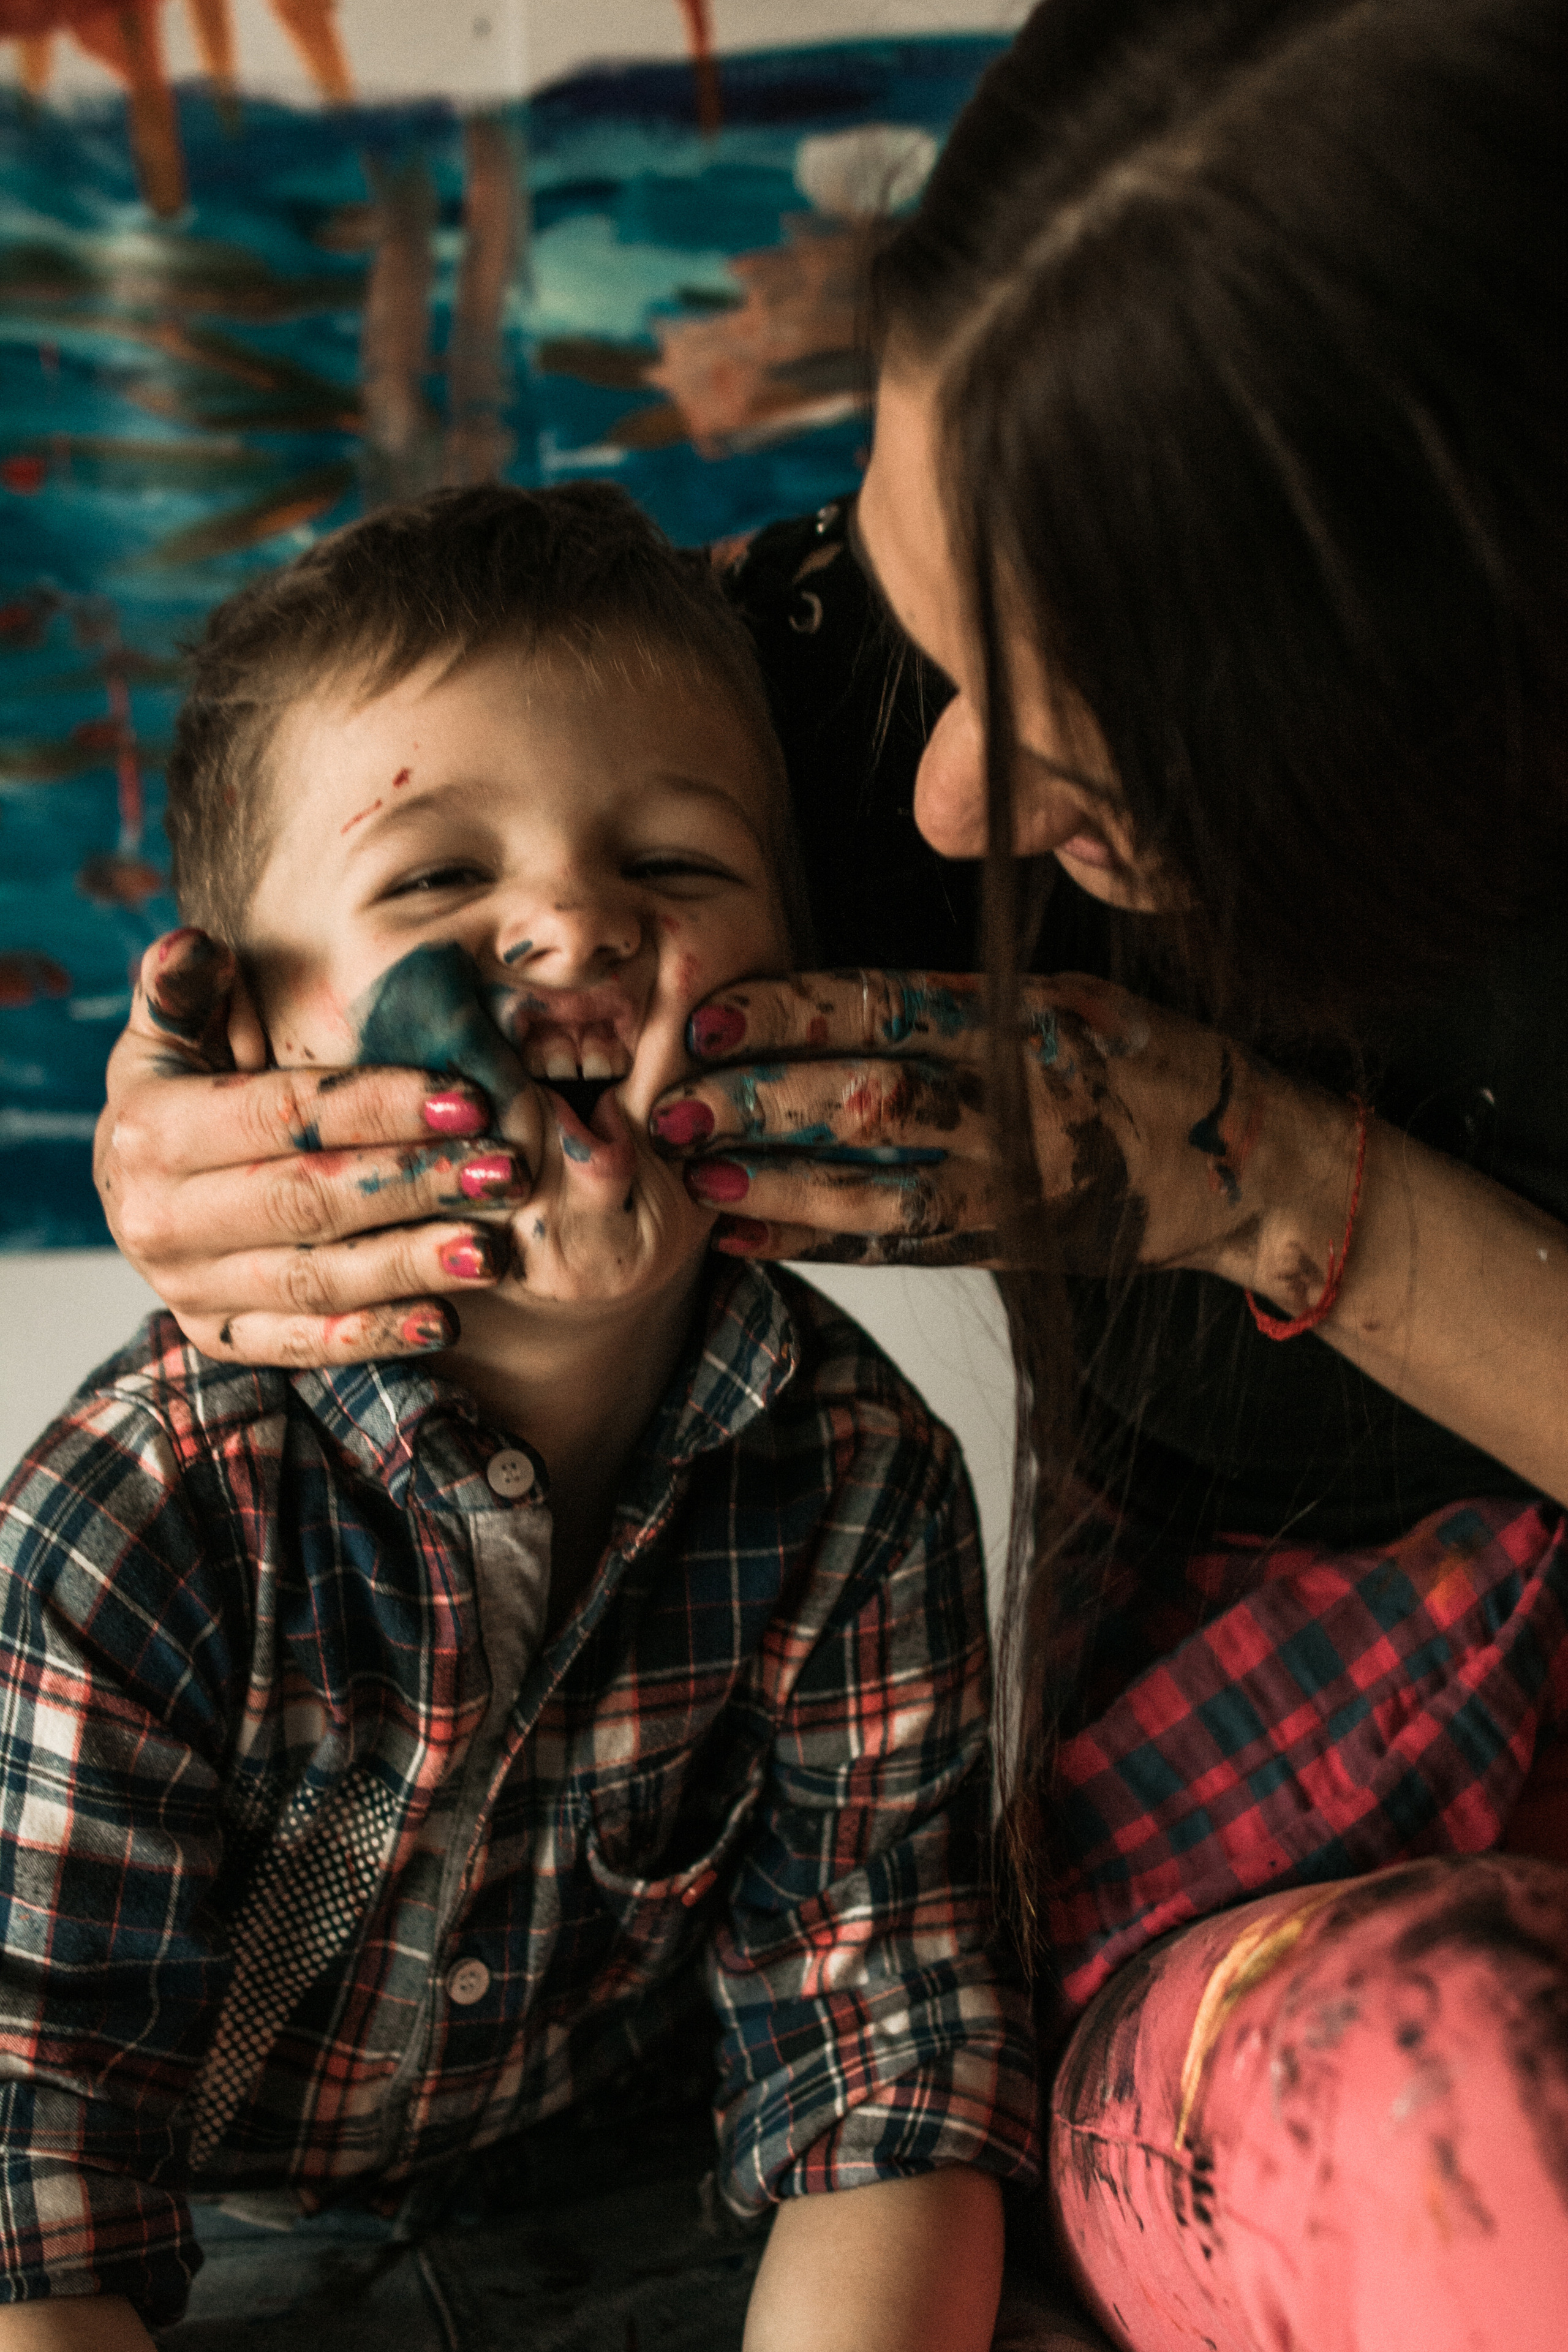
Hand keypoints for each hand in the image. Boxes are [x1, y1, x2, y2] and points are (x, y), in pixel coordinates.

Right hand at [96, 929, 537, 1365]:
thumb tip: (198, 944)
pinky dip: (374, 1337)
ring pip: (314, 1279)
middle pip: (307, 1200)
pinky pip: (302, 1345)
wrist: (134, 1196)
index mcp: (149, 1133)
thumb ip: (181, 991)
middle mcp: (160, 1220)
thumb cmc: (178, 1097)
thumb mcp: (165, 1038)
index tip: (468, 1101)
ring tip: (493, 1250)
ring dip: (410, 1266)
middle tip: (506, 1172)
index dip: (378, 1106)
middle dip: (415, 1184)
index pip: (282, 1116)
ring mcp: (190, 1289)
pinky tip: (446, 1321)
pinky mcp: (220, 1338)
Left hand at [649, 970, 1359, 1296]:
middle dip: (761, 1101)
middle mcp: (1013, 1101)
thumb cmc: (1148, 1065)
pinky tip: (745, 1237)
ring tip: (695, 1176)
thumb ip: (963, 1001)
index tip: (711, 1016)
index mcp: (1023, 1020)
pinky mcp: (1007, 1243)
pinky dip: (815, 1242)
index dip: (791, 1013)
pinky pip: (897, 1244)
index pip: (886, 1007)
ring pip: (873, 1182)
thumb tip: (833, 1001)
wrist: (1247, 1166)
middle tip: (674, 1103)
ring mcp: (1011, 1182)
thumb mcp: (1071, 998)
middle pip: (866, 1097)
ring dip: (774, 1183)